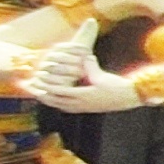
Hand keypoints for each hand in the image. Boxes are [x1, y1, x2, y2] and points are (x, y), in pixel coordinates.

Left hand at [10, 65, 133, 115]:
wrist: (129, 97)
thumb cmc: (117, 87)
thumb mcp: (103, 76)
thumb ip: (91, 66)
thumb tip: (84, 55)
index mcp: (83, 95)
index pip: (60, 91)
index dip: (48, 85)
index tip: (39, 78)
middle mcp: (81, 104)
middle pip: (56, 101)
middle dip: (44, 94)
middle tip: (34, 88)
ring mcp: (84, 107)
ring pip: (60, 106)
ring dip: (50, 100)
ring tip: (40, 95)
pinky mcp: (87, 108)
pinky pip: (68, 108)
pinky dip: (59, 104)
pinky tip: (56, 101)